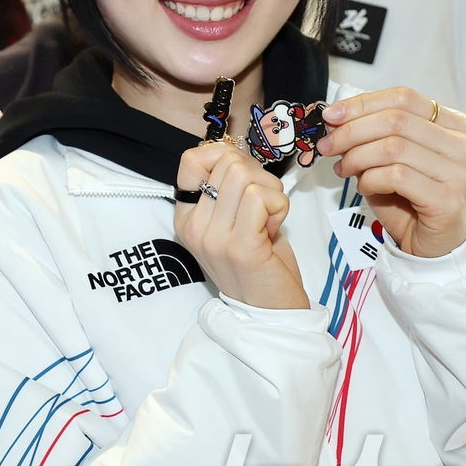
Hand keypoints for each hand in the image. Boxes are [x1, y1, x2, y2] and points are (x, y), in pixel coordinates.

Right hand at [174, 142, 307, 308]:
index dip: (224, 155)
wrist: (269, 313)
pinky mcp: (241, 246)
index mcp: (186, 217)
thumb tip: (237, 153)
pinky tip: (274, 228)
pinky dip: (278, 206)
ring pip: (244, 175)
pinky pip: (261, 198)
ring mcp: (214, 237)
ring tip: (269, 218)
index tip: (243, 178)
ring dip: (271, 191)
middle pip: (226, 162)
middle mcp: (194, 226)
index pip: (191, 159)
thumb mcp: (231, 222)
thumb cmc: (258, 263)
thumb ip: (228, 188)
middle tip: (264, 204)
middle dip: (258, 175)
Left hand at [318, 87, 465, 258]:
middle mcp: (462, 145)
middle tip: (328, 145)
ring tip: (344, 170)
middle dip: (351, 131)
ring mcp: (459, 172)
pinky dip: (370, 179)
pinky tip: (364, 187)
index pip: (404, 98)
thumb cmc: (410, 201)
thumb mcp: (387, 160)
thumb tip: (335, 118)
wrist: (434, 247)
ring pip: (393, 147)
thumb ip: (369, 136)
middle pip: (395, 120)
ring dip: (357, 157)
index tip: (332, 114)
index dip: (363, 103)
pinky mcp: (448, 200)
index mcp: (451, 127)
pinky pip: (396, 176)